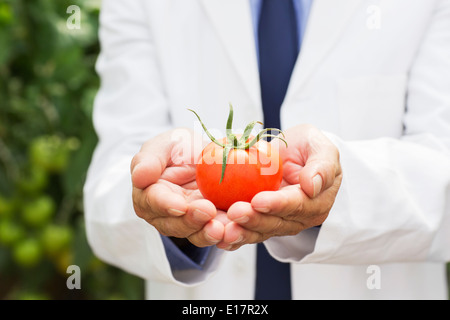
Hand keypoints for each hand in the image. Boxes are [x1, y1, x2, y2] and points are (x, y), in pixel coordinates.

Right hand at [131, 129, 225, 246]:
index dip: (166, 205)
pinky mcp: (210, 226)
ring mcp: (189, 224)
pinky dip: (227, 234)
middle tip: (209, 213)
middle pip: (175, 224)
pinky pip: (217, 234)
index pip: (154, 201)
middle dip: (192, 221)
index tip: (181, 205)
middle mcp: (165, 216)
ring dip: (209, 233)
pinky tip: (237, 229)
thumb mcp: (164, 144)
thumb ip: (149, 159)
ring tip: (224, 228)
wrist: (204, 157)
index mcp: (148, 195)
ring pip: (196, 234)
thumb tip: (139, 177)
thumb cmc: (179, 148)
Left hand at [218, 124, 342, 250]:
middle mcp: (298, 218)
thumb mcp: (321, 148)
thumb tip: (311, 186)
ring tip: (224, 230)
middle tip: (234, 213)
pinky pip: (246, 231)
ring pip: (260, 232)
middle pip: (276, 223)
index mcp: (316, 202)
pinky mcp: (260, 223)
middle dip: (254, 220)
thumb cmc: (308, 148)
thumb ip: (322, 165)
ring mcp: (278, 223)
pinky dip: (233, 237)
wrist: (291, 154)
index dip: (278, 204)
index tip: (258, 200)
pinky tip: (218, 237)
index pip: (297, 205)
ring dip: (242, 232)